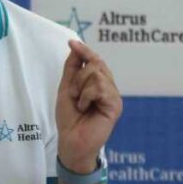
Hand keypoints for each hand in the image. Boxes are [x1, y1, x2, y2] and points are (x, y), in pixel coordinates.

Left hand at [55, 40, 122, 172]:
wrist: (70, 140)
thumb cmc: (69, 118)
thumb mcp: (66, 88)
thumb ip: (72, 68)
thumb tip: (75, 45)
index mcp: (98, 83)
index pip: (95, 60)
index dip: (85, 50)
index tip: (72, 42)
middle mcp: (108, 87)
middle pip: (96, 63)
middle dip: (78, 76)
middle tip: (73, 94)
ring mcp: (113, 96)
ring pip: (97, 74)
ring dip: (81, 88)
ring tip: (79, 103)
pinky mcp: (116, 105)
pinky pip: (100, 87)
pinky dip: (86, 96)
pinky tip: (85, 108)